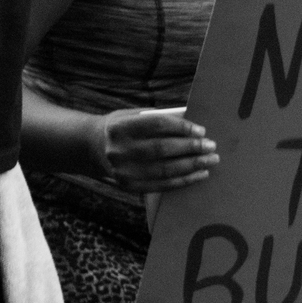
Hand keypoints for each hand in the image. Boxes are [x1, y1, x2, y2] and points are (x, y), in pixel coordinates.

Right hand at [96, 107, 217, 193]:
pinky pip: (160, 185)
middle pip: (162, 149)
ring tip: (210, 161)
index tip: (201, 130)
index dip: (181, 128)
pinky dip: (182, 181)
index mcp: (121, 126)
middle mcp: (119, 149)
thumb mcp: (132, 116)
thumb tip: (191, 125)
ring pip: (164, 170)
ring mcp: (123, 171)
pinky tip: (197, 175)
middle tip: (211, 147)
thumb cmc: (120, 128)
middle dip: (191, 149)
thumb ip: (158, 120)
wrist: (90, 148)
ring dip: (191, 166)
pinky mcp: (128, 186)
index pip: (157, 125)